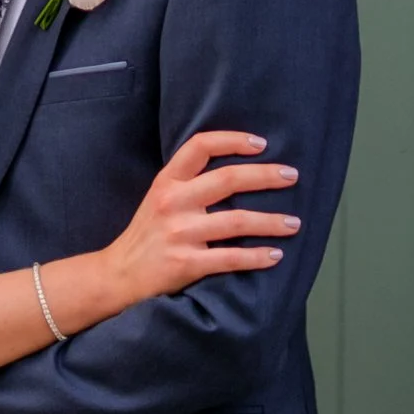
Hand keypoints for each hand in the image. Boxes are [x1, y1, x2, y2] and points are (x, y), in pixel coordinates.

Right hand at [93, 131, 300, 310]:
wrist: (119, 274)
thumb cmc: (147, 233)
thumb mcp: (159, 196)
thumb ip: (188, 182)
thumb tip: (237, 168)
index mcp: (167, 181)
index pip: (201, 146)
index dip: (233, 140)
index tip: (261, 143)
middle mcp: (174, 202)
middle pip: (228, 179)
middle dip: (266, 176)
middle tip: (292, 175)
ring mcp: (181, 233)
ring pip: (237, 220)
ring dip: (271, 222)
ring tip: (294, 223)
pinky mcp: (187, 264)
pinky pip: (232, 258)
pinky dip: (258, 257)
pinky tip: (275, 255)